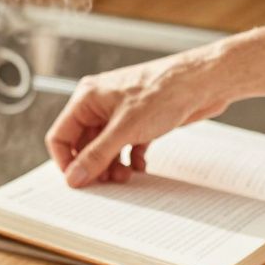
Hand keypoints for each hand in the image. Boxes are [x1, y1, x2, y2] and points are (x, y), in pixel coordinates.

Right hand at [45, 46, 231, 187]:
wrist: (203, 82)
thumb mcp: (124, 130)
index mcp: (87, 98)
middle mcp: (100, 104)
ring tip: (124, 175)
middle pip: (83, 144)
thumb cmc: (164, 91)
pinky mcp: (139, 120)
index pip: (61, 135)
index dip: (66, 161)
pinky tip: (139, 165)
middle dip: (93, 165)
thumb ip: (96, 156)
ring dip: (112, 165)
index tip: (78, 181)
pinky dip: (130, 158)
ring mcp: (120, 112)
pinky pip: (125, 145)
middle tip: (106, 182)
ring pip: (105, 147)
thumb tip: (74, 177)